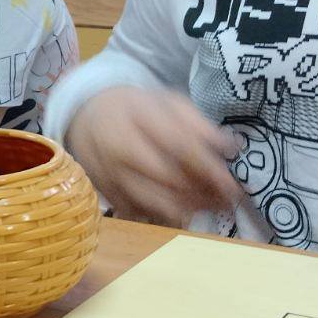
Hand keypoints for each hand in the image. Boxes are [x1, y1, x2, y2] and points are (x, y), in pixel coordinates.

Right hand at [67, 86, 242, 227]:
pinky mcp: (108, 195)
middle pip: (169, 179)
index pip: (179, 146)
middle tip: (229, 200)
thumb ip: (197, 123)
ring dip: (190, 208)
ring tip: (213, 207)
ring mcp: (110, 176)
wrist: (86, 118)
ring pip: (155, 203)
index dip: (208, 167)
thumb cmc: (134, 109)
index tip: (232, 182)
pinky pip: (143, 214)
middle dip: (204, 192)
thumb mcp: (166, 102)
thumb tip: (230, 147)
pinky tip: (187, 209)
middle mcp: (118, 149)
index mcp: (135, 118)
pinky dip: (168, 215)